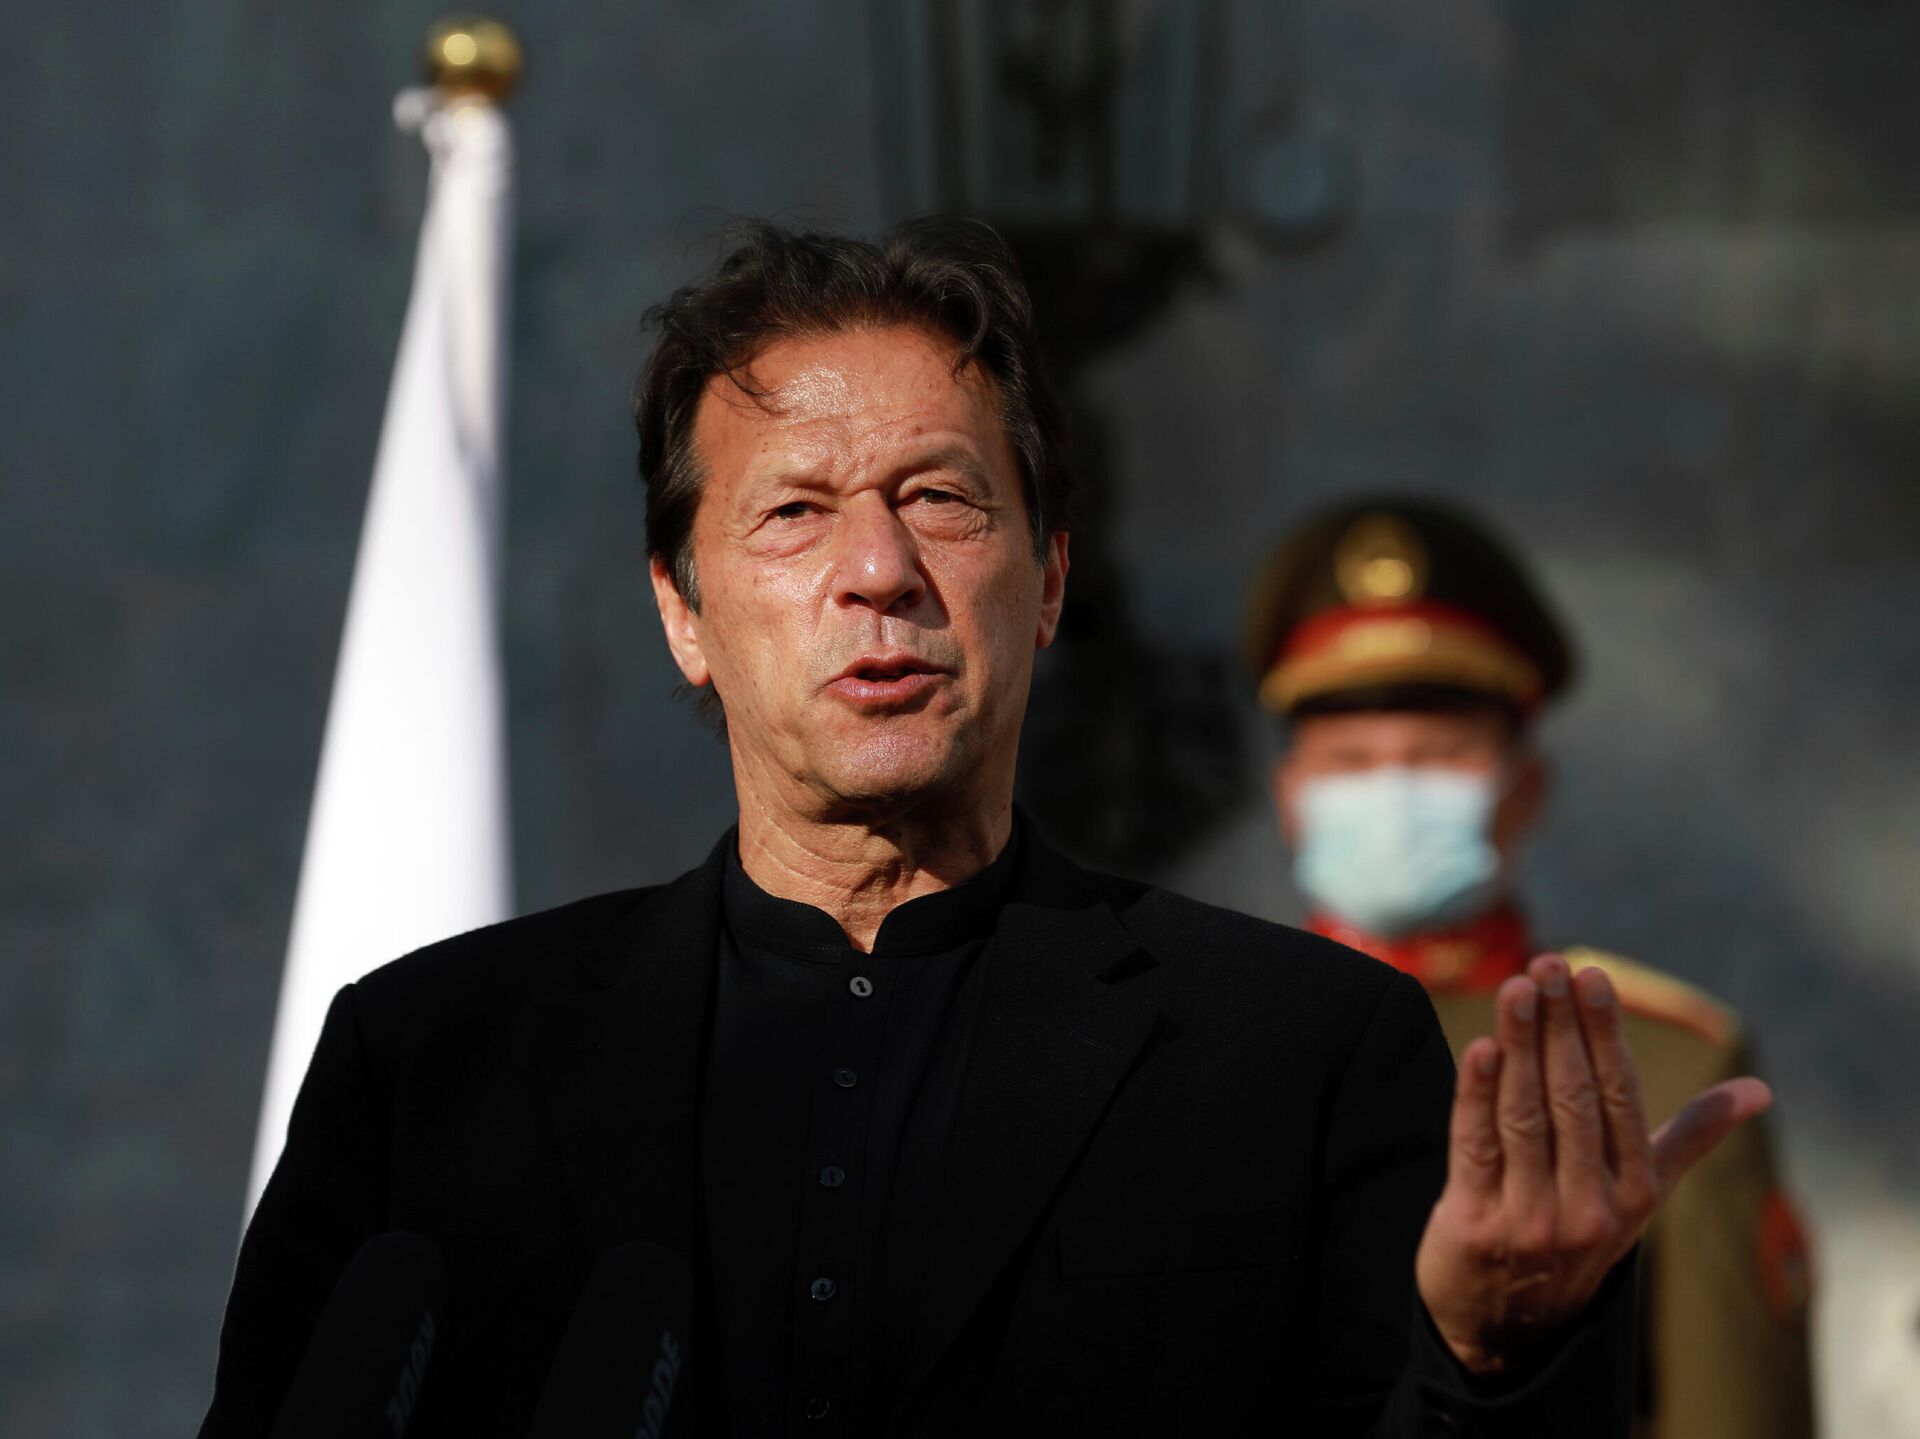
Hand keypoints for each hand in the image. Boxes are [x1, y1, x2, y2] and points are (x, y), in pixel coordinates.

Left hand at [1414, 953, 1771, 1374]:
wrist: (1508, 1328)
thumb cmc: (1578, 1236)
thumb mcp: (1642, 1195)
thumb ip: (1691, 1137)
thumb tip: (1760, 1092)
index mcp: (1634, 1191)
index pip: (1620, 1097)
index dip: (1604, 1033)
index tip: (1591, 974)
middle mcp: (1590, 1206)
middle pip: (1574, 1099)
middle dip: (1561, 1027)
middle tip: (1547, 964)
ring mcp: (1532, 1218)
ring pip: (1525, 1116)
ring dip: (1520, 1046)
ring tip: (1515, 987)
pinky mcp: (1475, 1224)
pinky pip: (1476, 1148)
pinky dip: (1476, 1096)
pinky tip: (1479, 1050)